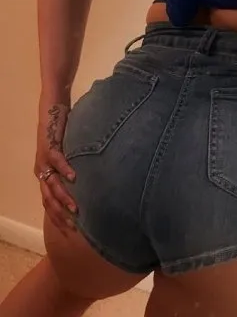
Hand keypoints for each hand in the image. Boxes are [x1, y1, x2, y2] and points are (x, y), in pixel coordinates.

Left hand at [34, 100, 77, 235]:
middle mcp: (42, 171)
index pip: (48, 203)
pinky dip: (65, 170)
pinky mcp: (50, 146)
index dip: (56, 218)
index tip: (69, 231)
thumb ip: (73, 168)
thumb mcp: (67, 155)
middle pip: (48, 198)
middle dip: (60, 214)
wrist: (52, 109)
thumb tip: (89, 182)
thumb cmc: (63, 132)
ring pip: (52, 184)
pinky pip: (57, 161)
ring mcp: (44, 160)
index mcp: (45, 175)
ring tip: (75, 208)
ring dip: (63, 197)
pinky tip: (74, 177)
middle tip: (73, 226)